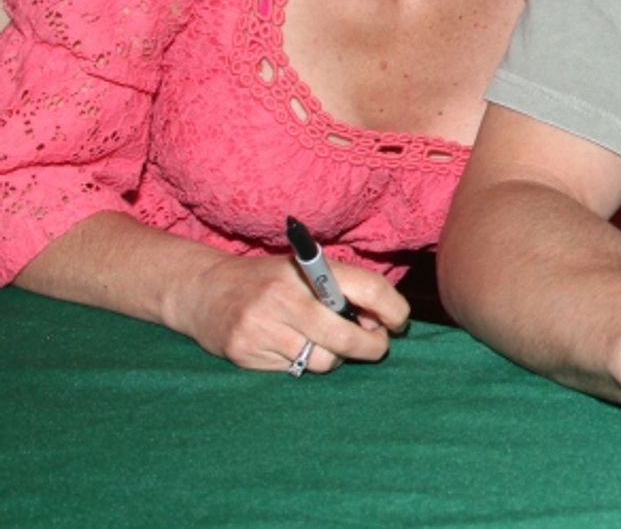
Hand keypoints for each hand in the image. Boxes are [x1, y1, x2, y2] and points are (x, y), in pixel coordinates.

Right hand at [167, 251, 410, 372]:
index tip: (399, 322)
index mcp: (307, 268)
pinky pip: (294, 370)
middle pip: (347, 337)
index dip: (392, 309)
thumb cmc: (268, 279)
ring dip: (334, 357)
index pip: (367, 287)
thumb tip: (381, 322)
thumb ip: (341, 289)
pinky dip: (303, 362)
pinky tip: (294, 346)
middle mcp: (285, 297)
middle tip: (378, 346)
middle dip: (372, 347)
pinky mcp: (246, 354)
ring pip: (322, 361)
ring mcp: (263, 328)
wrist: (204, 290)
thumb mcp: (304, 270)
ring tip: (326, 342)